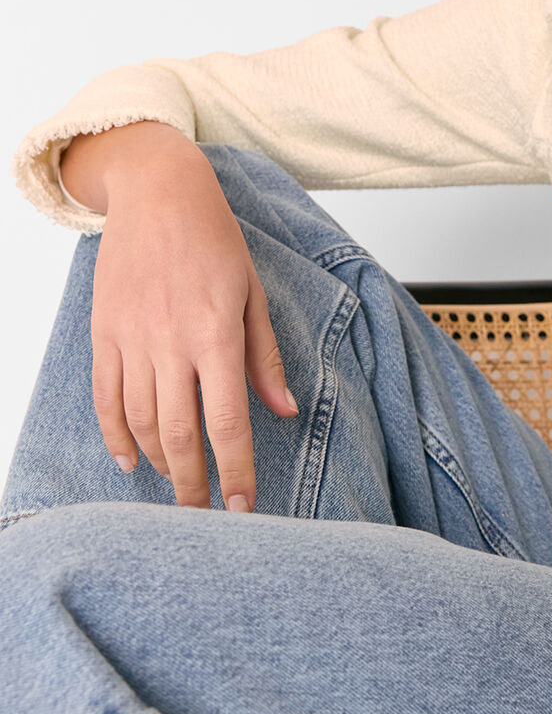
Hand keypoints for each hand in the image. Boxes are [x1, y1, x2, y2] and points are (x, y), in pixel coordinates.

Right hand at [79, 127, 297, 510]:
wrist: (158, 193)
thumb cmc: (214, 240)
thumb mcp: (254, 293)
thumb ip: (266, 358)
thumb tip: (285, 412)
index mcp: (216, 334)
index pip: (228, 421)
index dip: (236, 471)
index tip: (243, 508)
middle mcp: (171, 342)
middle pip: (180, 434)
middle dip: (193, 485)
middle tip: (204, 520)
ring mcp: (132, 339)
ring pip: (141, 422)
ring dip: (160, 462)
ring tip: (177, 484)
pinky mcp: (104, 333)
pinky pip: (105, 397)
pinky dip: (116, 435)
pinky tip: (130, 460)